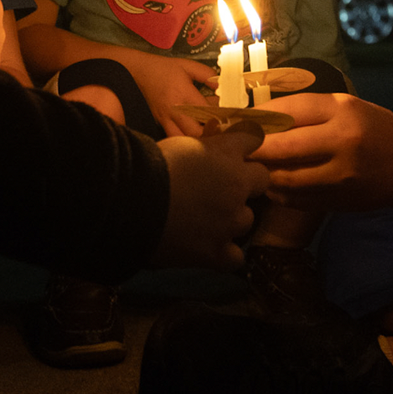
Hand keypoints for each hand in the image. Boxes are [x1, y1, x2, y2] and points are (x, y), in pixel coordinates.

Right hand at [125, 53, 220, 136]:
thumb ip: (207, 74)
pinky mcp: (160, 123)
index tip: (231, 114)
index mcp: (184, 94)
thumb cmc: (165, 68)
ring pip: (184, 140)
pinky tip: (193, 135)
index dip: (221, 115)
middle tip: (221, 128)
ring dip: (197, 139)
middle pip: (196, 133)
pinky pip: (174, 137)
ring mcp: (166, 119)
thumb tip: (222, 85)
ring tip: (208, 133)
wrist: (139, 71)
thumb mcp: (188, 65)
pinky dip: (185, 139)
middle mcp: (175, 110)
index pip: (207, 111)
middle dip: (211, 132)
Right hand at [151, 123, 269, 269]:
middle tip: (220, 189)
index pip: (253, 137)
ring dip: (232, 218)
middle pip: (261, 179)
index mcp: (226, 152)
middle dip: (244, 183)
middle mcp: (237, 185)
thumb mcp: (179, 144)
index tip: (234, 149)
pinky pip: (236, 256)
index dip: (244, 144)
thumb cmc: (147, 165)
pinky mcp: (219, 252)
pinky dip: (224, 253)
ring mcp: (231, 221)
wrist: (131, 201)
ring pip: (247, 219)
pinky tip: (209, 249)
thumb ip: (203, 148)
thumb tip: (204, 154)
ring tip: (207, 222)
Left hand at [252, 93, 392, 213]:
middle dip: (253, 148)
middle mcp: (341, 144)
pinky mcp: (338, 203)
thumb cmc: (376, 128)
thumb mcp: (347, 107)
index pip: (289, 111)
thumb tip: (259, 116)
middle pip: (282, 148)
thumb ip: (307, 111)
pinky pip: (295, 199)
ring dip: (262, 173)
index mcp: (343, 113)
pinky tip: (271, 184)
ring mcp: (340, 178)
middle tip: (235, 147)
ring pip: (285, 178)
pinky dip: (277, 192)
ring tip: (249, 166)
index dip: (258, 116)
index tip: (238, 119)